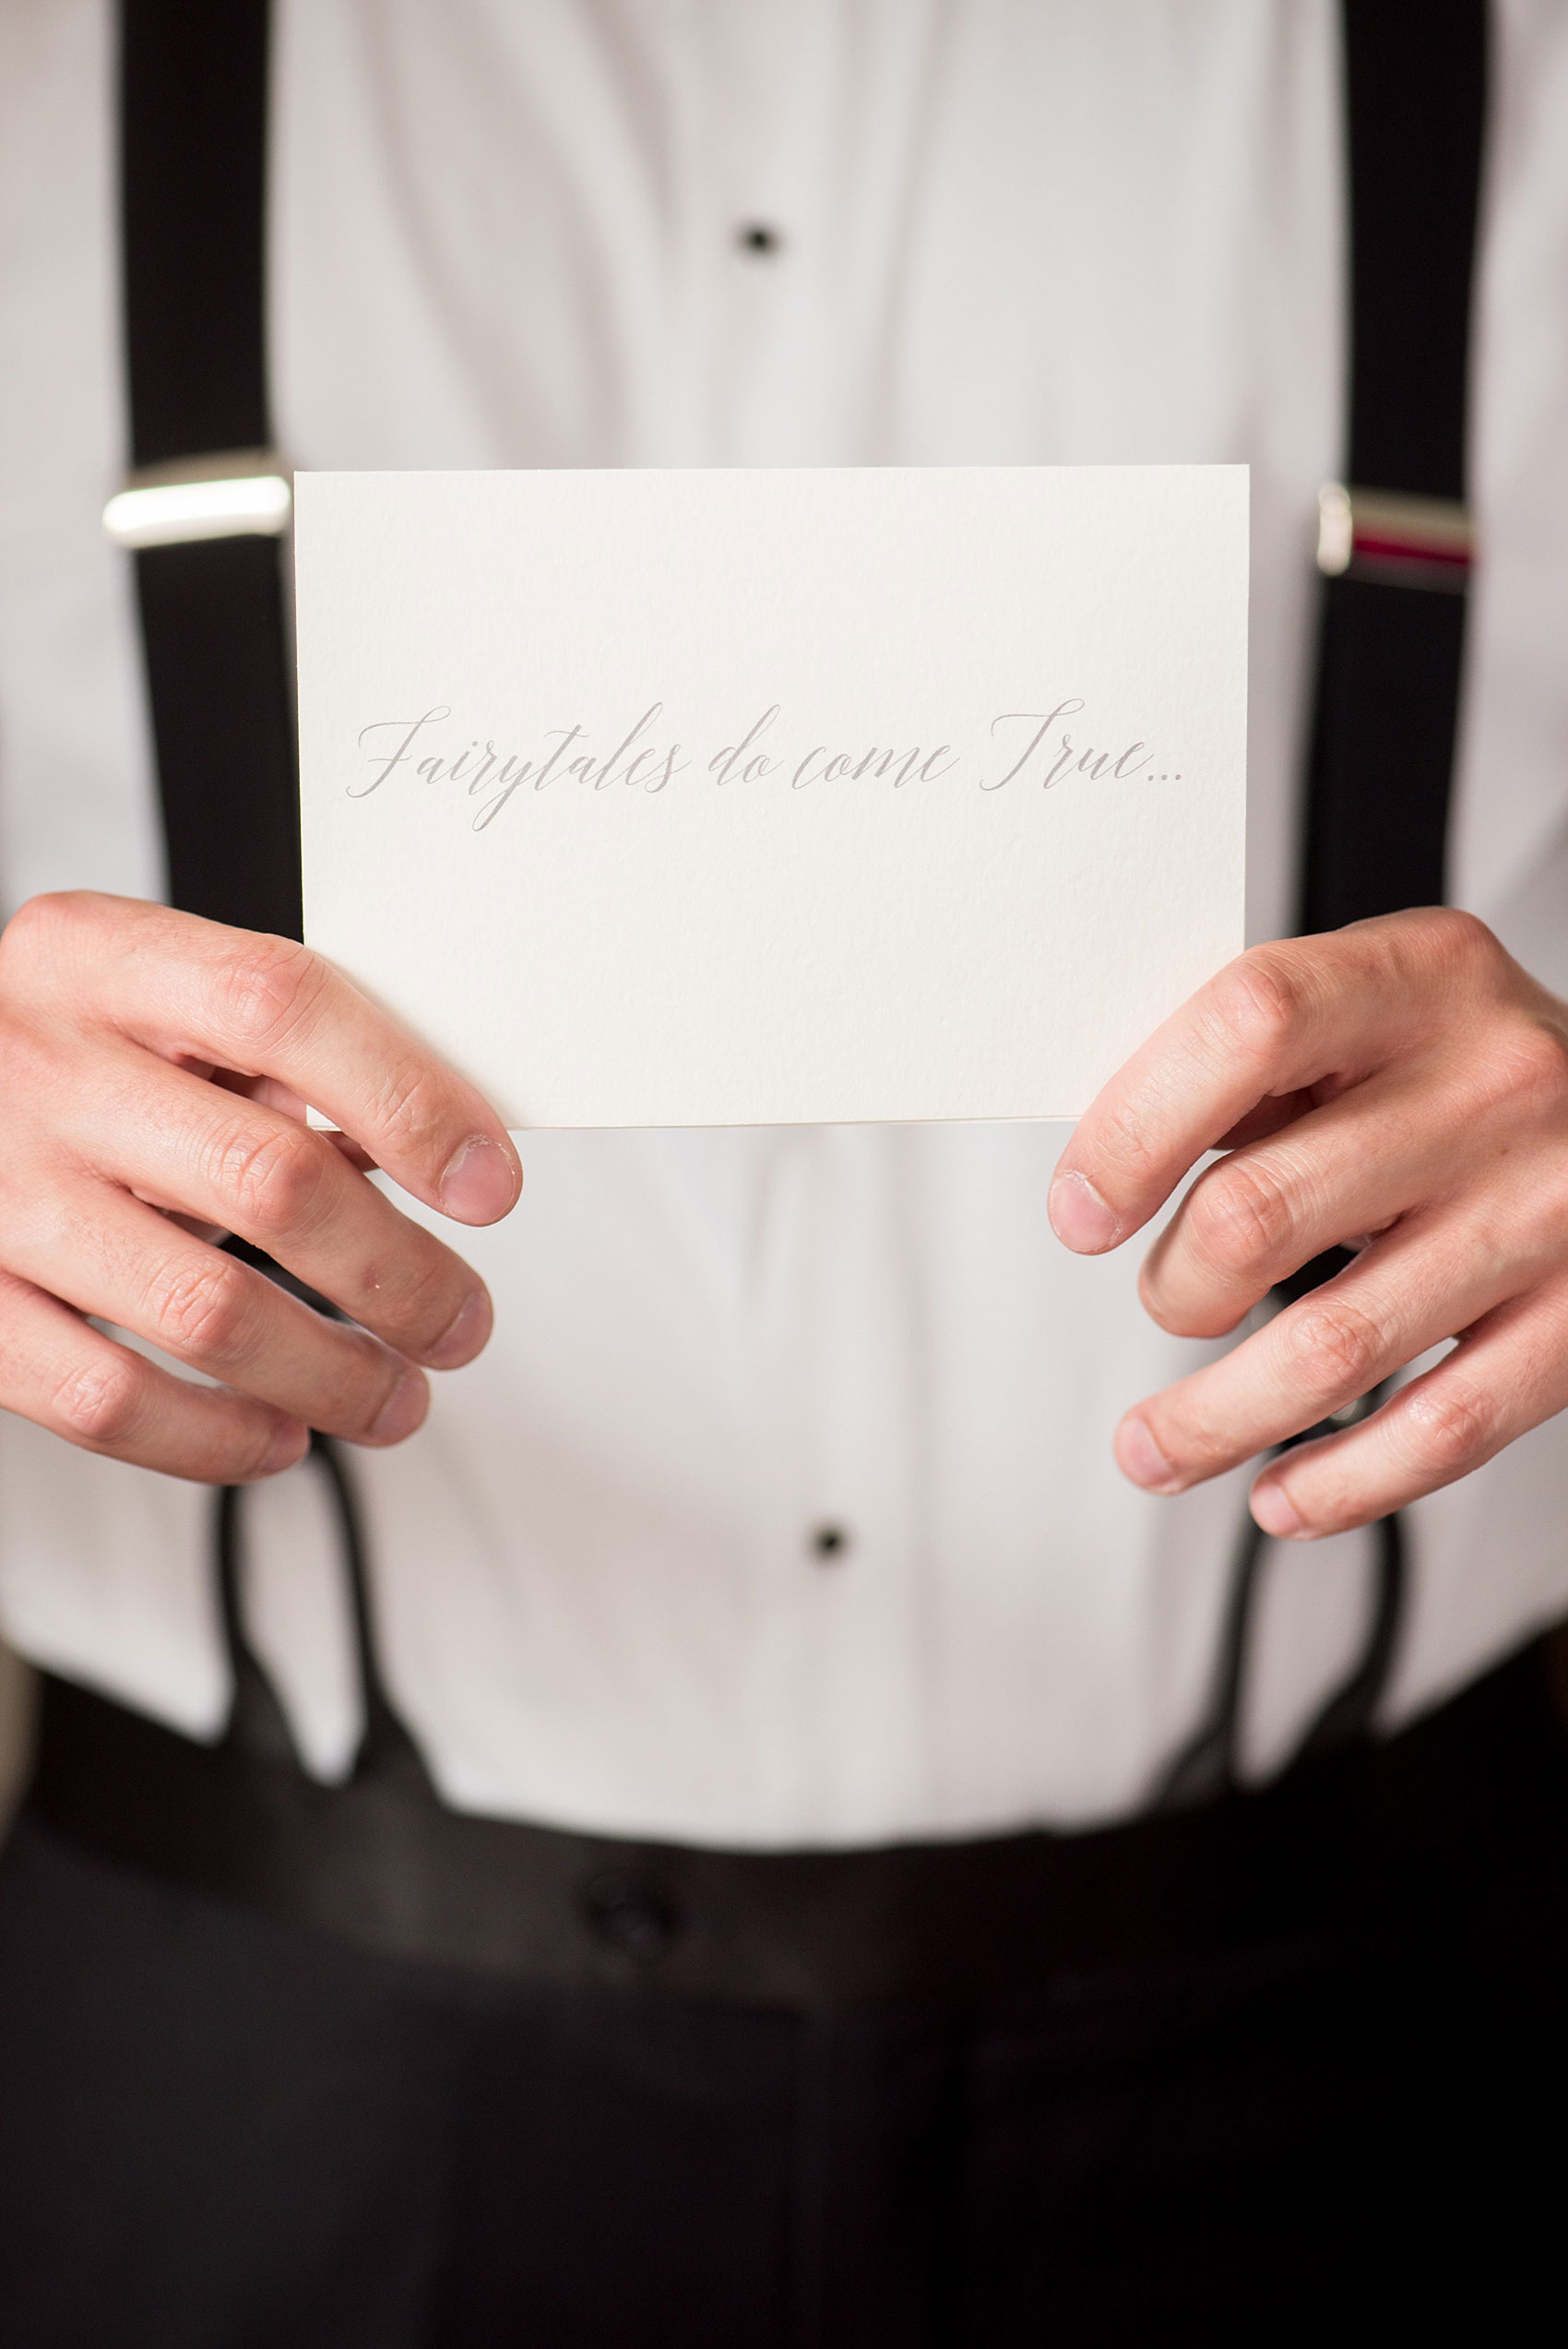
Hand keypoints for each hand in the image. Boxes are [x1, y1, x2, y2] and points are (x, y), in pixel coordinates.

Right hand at [0, 892, 520, 1482]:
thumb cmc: (56, 1055)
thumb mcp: (147, 1003)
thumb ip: (272, 1054)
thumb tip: (438, 1154)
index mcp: (96, 958)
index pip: (284, 1008)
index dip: (409, 1101)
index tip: (487, 1184)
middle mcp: (34, 1065)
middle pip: (269, 1179)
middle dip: (401, 1274)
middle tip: (459, 1322)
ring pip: (204, 1312)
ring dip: (334, 1375)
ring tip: (395, 1395)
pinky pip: (106, 1399)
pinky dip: (215, 1437)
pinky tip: (277, 1434)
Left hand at [1049, 909, 1567, 1538]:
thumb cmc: (1475, 1068)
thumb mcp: (1376, 1014)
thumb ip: (1253, 1070)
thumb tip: (1108, 1176)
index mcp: (1421, 981)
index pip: (1248, 1027)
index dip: (1135, 1128)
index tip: (1084, 1210)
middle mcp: (1493, 1086)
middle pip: (1261, 1211)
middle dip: (1174, 1289)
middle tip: (1169, 1303)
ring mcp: (1545, 1210)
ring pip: (1332, 1348)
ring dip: (1215, 1420)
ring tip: (1159, 1444)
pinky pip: (1440, 1431)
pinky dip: (1340, 1483)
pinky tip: (1284, 1494)